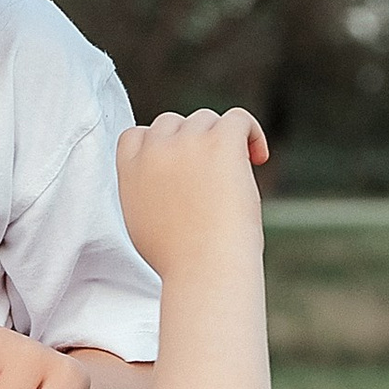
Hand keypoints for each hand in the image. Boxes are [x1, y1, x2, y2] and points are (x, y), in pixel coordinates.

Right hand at [114, 107, 267, 272]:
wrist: (203, 269)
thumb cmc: (179, 260)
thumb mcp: (142, 221)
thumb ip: (146, 189)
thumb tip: (166, 178)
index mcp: (131, 169)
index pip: (137, 134)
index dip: (160, 145)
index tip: (181, 165)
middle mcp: (155, 149)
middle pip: (174, 123)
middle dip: (192, 143)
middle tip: (213, 175)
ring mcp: (187, 142)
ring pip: (206, 119)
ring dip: (220, 140)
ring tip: (237, 173)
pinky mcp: (220, 142)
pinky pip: (239, 119)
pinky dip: (251, 133)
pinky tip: (258, 158)